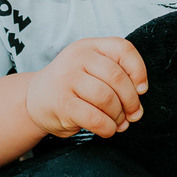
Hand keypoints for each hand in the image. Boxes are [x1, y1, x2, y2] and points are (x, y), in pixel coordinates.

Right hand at [25, 37, 146, 138]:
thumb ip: (115, 76)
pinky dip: (107, 128)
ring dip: (118, 116)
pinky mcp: (61, 103)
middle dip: (131, 101)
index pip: (123, 49)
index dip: (139, 71)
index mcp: (89, 46)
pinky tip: (106, 130)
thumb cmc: (72, 86)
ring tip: (118, 123)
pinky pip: (94, 118)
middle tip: (133, 114)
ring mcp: (67, 79)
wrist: (34, 100)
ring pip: (107, 98)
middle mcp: (77, 57)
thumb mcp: (91, 69)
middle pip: (117, 77)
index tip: (141, 90)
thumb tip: (137, 103)